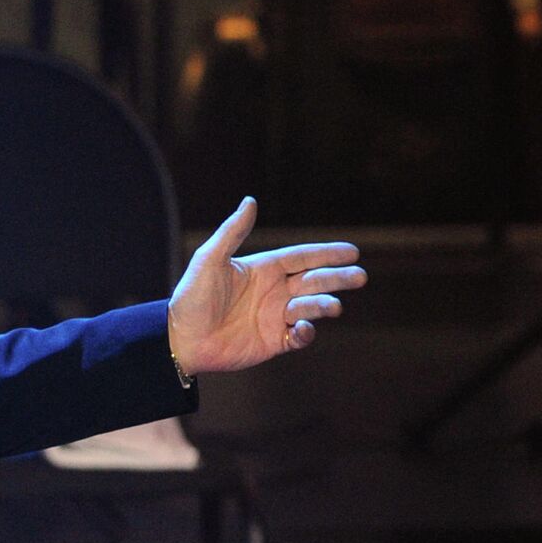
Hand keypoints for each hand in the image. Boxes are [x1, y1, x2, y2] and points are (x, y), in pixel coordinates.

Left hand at [167, 197, 364, 376]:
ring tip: (333, 306)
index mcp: (263, 269)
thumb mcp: (209, 260)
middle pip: (314, 281)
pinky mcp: (273, 341)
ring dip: (324, 305)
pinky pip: (299, 336)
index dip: (327, 254)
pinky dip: (307, 332)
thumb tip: (251, 200)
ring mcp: (275, 317)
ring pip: (311, 307)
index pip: (302, 258)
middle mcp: (274, 292)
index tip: (352, 251)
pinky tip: (305, 328)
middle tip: (360, 277)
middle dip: (338, 278)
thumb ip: (232, 232)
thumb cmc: (192, 297)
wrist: (181, 340)